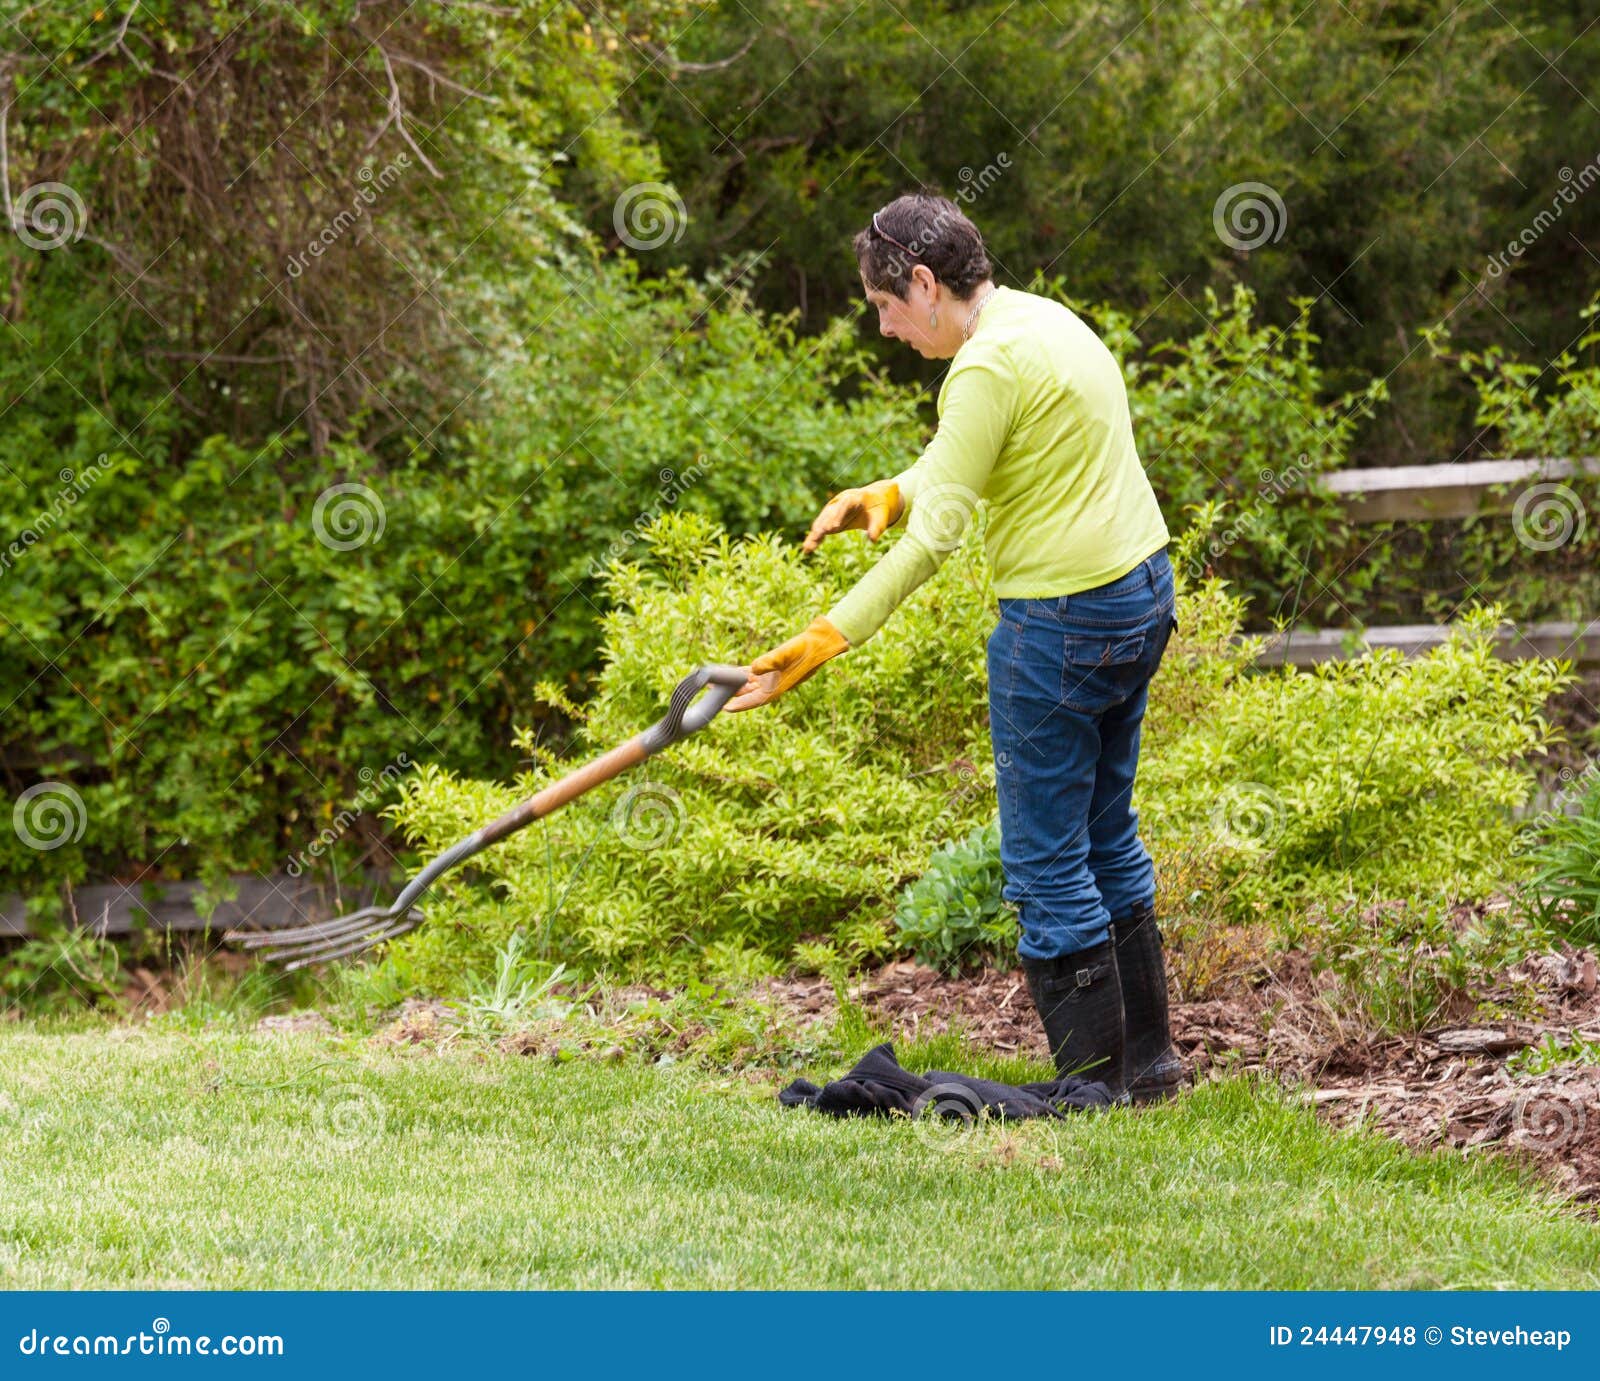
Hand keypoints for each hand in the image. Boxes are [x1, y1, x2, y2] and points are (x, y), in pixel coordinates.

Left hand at [724, 616, 849, 711]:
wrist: (819, 642)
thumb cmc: (805, 649)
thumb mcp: (786, 653)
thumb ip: (769, 661)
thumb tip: (752, 668)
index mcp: (777, 687)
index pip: (754, 700)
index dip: (739, 705)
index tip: (724, 708)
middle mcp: (773, 685)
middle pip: (747, 694)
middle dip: (731, 694)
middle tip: (712, 693)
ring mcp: (772, 677)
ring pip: (748, 685)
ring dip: (734, 685)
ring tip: (716, 683)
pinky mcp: (772, 668)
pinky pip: (752, 674)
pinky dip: (742, 674)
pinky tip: (731, 673)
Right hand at [802, 479, 903, 553]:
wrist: (874, 501)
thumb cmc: (879, 509)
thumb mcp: (881, 517)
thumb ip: (877, 527)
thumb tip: (872, 540)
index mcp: (855, 497)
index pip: (845, 504)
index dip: (838, 515)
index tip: (833, 528)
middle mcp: (841, 501)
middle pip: (830, 512)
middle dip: (823, 525)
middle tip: (818, 536)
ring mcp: (834, 509)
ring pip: (823, 520)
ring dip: (815, 534)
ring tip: (808, 547)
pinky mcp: (830, 518)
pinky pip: (821, 528)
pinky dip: (815, 538)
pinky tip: (807, 549)